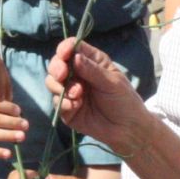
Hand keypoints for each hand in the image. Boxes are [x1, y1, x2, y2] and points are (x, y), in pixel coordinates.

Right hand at [46, 37, 152, 155]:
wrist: (127, 129)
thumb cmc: (124, 101)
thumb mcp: (112, 82)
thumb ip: (92, 70)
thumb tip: (75, 57)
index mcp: (91, 62)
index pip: (73, 48)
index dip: (65, 48)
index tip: (64, 54)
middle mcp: (78, 74)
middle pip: (57, 64)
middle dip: (57, 68)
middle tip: (62, 75)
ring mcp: (70, 91)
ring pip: (52, 82)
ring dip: (59, 86)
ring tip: (77, 94)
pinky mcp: (67, 109)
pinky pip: (57, 102)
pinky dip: (63, 103)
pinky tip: (76, 106)